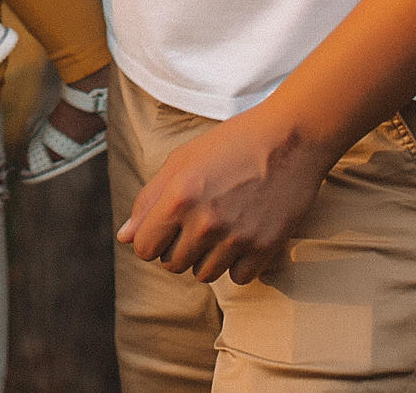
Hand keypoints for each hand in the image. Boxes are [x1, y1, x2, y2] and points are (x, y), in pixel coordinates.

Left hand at [117, 105, 334, 285]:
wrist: (290, 137)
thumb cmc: (231, 143)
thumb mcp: (181, 160)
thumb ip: (149, 200)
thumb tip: (125, 237)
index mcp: (178, 197)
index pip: (145, 248)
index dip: (151, 239)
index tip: (165, 228)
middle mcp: (205, 222)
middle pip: (172, 265)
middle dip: (178, 248)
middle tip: (196, 223)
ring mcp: (237, 237)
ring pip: (204, 274)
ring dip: (206, 257)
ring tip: (220, 227)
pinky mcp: (266, 247)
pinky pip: (239, 277)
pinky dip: (238, 263)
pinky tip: (242, 236)